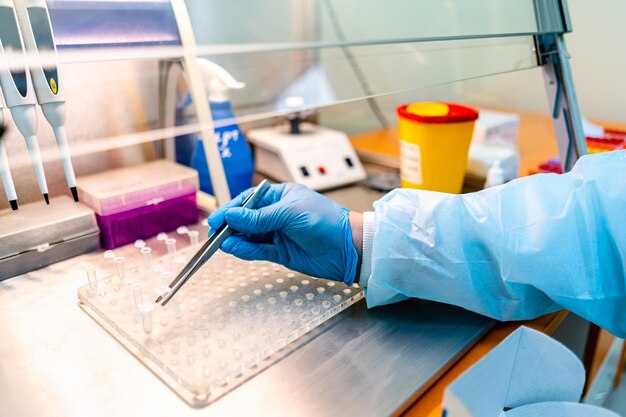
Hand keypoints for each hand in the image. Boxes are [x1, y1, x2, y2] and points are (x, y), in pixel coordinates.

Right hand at [208, 183, 359, 284]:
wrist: (347, 248)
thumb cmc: (325, 221)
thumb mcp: (289, 213)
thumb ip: (259, 217)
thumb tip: (231, 215)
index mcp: (281, 196)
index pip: (249, 200)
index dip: (232, 209)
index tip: (217, 218)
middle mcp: (278, 214)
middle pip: (246, 219)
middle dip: (230, 225)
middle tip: (214, 233)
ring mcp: (278, 234)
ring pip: (250, 236)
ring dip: (236, 239)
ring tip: (222, 243)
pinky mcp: (281, 252)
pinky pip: (258, 250)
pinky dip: (246, 250)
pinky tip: (235, 248)